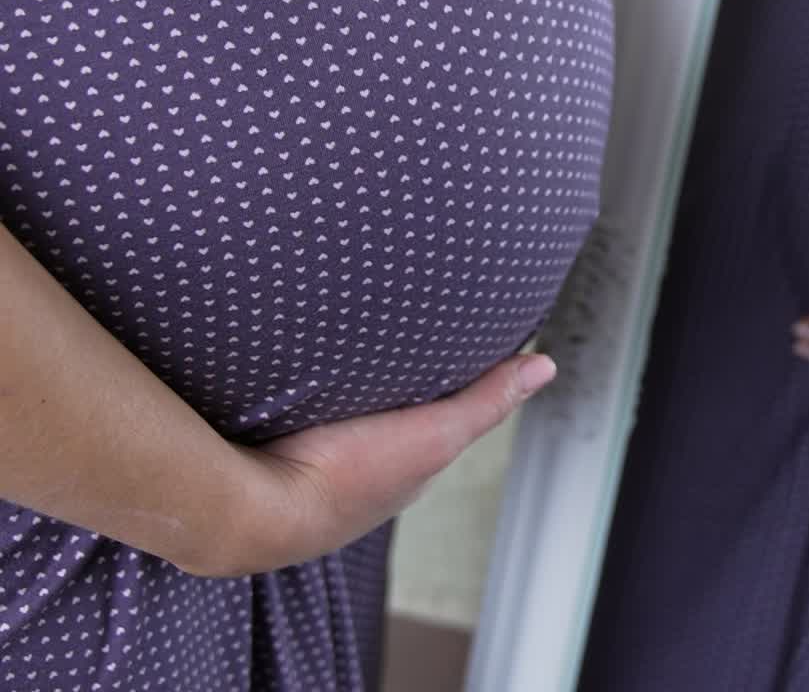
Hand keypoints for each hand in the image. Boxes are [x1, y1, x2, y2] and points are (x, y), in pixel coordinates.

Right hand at [197, 352, 554, 575]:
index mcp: (400, 471)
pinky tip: (297, 353)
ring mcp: (310, 459)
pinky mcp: (266, 442)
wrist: (250, 502)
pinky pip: (295, 402)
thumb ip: (486, 400)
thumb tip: (546, 366)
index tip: (451, 333)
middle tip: (396, 319)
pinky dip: (304, 379)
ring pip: (340, 407)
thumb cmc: (346, 477)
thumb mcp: (435, 433)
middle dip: (394, 375)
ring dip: (344, 375)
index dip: (445, 381)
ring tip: (347, 327)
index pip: (435, 419)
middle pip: (387, 412)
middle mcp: (358, 469)